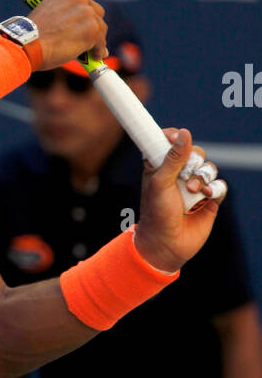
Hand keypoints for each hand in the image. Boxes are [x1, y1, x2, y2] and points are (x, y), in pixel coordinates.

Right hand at [29, 0, 107, 69]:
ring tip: (91, 51)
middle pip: (95, 12)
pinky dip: (99, 50)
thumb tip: (77, 31)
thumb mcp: (46, 14)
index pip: (82, 2)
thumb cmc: (32, 35)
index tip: (80, 26)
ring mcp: (87, 12)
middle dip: (92, 25)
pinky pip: (101, 41)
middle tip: (87, 38)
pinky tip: (94, 57)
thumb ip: (63, 16)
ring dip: (96, 39)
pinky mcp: (93, 28)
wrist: (28, 44)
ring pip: (100, 27)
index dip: (82, 16)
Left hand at [134, 129, 224, 272]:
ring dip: (202, 177)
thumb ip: (173, 157)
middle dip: (193, 160)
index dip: (174, 137)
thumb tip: (184, 133)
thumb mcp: (160, 182)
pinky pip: (219, 185)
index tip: (173, 137)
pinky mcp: (209, 200)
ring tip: (192, 190)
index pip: (170, 143)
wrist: (167, 244)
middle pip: (195, 152)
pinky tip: (206, 197)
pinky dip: (214, 189)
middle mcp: (178, 174)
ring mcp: (195, 187)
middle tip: (184, 174)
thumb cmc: (157, 213)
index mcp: (160, 167)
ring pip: (209, 168)